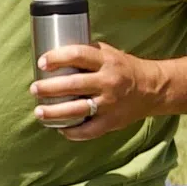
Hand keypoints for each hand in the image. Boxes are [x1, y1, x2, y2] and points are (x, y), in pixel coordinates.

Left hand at [31, 42, 160, 139]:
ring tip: (39, 112)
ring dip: (54, 112)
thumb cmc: (123, 68)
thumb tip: (54, 55)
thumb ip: (86, 54)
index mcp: (106, 61)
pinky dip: (72, 132)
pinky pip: (88, 131)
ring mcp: (110, 103)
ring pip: (77, 110)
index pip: (78, 55)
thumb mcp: (108, 53)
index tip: (41, 62)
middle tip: (34, 89)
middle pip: (73, 85)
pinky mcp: (112, 121)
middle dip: (48, 88)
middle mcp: (108, 82)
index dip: (57, 58)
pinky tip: (60, 128)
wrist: (152, 88)